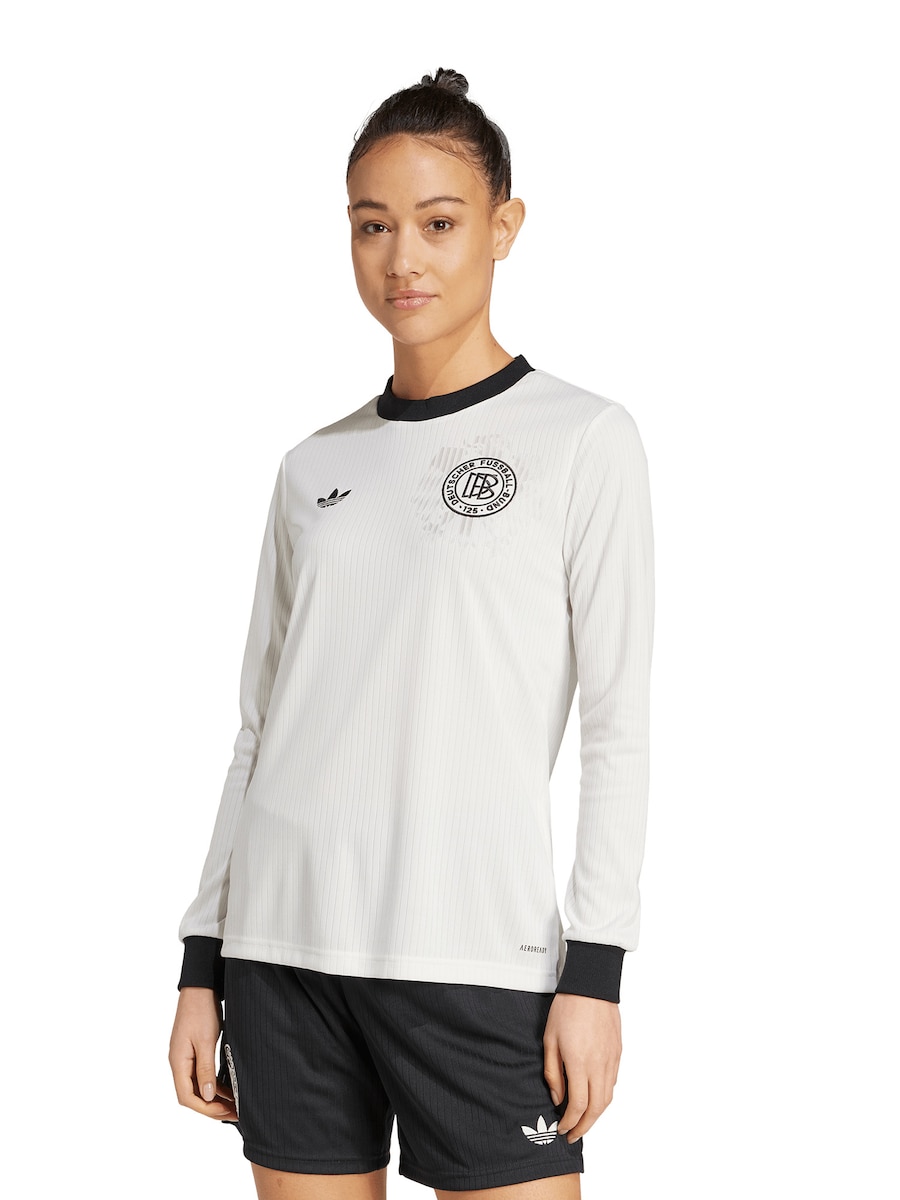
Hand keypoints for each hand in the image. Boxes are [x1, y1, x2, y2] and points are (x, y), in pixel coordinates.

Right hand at [168, 987, 237, 1120]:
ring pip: (197, 1086)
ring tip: (234, 1104)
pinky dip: (214, 1084)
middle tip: (234, 1112)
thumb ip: (205, 1069)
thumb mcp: (206, 1041)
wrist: (200, 987)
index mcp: (178, 1062)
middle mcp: (179, 1062)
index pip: (187, 1097)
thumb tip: (208, 1096)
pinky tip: (228, 1088)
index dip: (205, 1108)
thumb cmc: (201, 1010)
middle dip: (211, 1107)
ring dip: (214, 1097)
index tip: (225, 1112)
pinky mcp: (193, 1051)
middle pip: (191, 1095)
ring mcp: (185, 1057)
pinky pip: (201, 1075)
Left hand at [543, 992, 621, 1142]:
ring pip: (608, 1098)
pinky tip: (594, 1097)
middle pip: (596, 1108)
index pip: (578, 1105)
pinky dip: (604, 1096)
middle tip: (573, 1135)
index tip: (562, 1129)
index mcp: (579, 1063)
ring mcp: (611, 1060)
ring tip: (583, 1121)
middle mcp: (599, 1065)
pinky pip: (613, 1082)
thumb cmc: (567, 1008)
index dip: (570, 1122)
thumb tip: (558, 1097)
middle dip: (584, 1126)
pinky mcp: (618, 1053)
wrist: (591, 985)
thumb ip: (553, 1072)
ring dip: (596, 1115)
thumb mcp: (549, 1039)